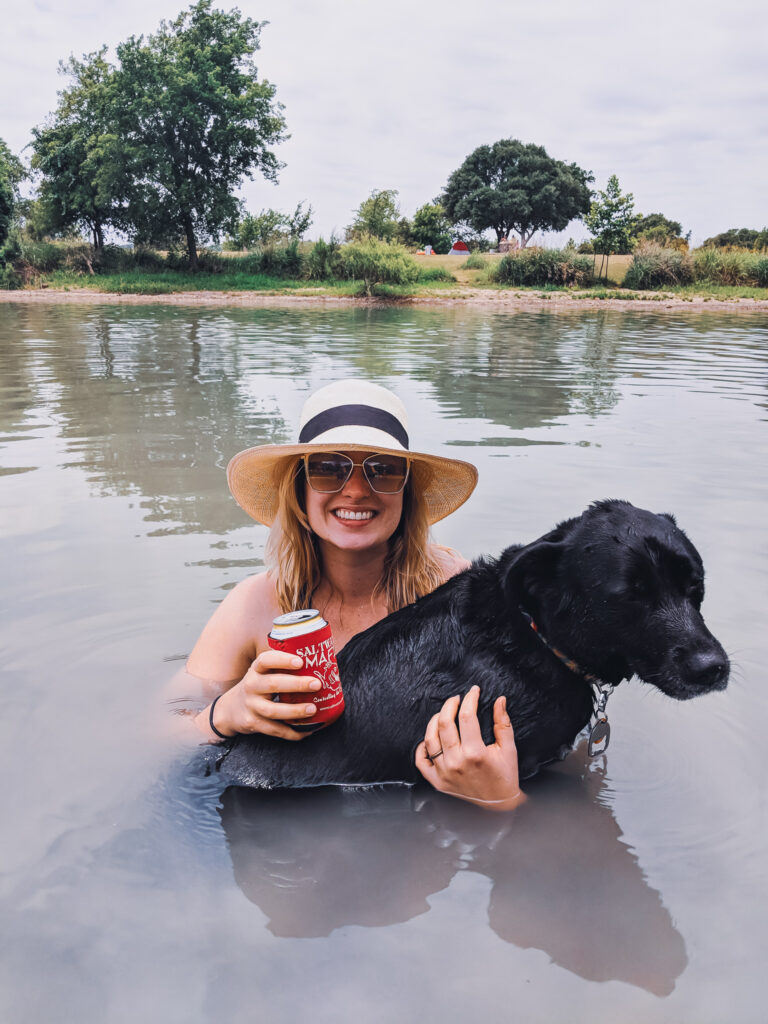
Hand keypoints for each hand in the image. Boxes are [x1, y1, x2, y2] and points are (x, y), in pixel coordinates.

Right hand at [195, 650, 320, 741]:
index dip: (282, 660)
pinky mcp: (253, 723)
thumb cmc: (257, 686)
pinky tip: (307, 731)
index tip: (300, 662)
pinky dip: (292, 732)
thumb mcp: (263, 673)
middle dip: (296, 684)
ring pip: (273, 710)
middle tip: (316, 684)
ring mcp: (251, 706)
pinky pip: (274, 730)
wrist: (230, 710)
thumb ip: (282, 667)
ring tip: (313, 709)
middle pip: (273, 684)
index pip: (266, 660)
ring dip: (295, 710)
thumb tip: (319, 660)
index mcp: (256, 669)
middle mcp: (251, 685)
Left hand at [415, 686, 524, 810]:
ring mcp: (444, 773)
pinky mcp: (438, 782)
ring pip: (430, 739)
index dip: (470, 699)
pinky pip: (421, 762)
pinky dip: (421, 748)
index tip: (473, 691)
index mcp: (475, 753)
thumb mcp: (508, 749)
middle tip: (456, 698)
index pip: (467, 716)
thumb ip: (502, 722)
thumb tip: (499, 700)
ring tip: (443, 714)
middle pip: (444, 724)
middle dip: (450, 705)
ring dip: (434, 721)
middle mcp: (456, 762)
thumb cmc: (505, 776)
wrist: (499, 804)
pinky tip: (429, 739)